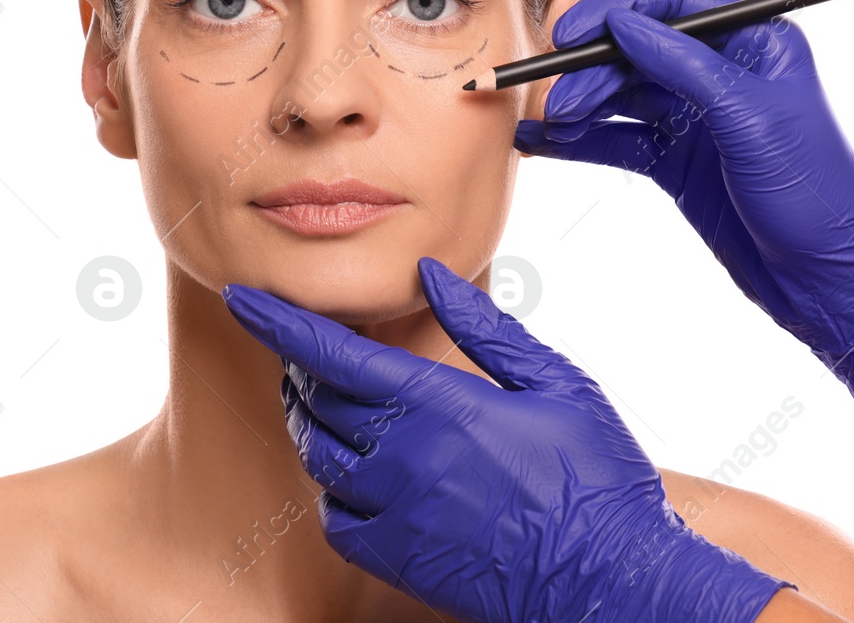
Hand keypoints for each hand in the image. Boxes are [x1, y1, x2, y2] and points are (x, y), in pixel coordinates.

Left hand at [221, 256, 792, 622]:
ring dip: (309, 421)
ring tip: (323, 400)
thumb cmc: (594, 476)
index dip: (279, 322)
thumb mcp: (556, 382)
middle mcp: (404, 458)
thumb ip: (485, 327)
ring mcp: (396, 513)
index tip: (241, 296)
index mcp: (440, 405)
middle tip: (306, 348)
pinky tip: (354, 472)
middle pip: (316, 400)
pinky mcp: (397, 560)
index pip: (332, 354)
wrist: (612, 579)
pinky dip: (332, 488)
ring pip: (318, 456)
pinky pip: (335, 518)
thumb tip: (432, 274)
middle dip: (299, 366)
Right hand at [513, 0, 853, 430]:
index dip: (617, 11)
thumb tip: (624, 23)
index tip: (570, 34)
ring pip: (622, 93)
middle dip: (591, 69)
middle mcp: (722, 72)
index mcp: (755, 43)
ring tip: (549, 124)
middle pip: (637, 49)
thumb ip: (684, 65)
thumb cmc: (815, 195)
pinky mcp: (677, 160)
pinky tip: (544, 143)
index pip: (674, 4)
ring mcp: (697, 117)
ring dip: (581, 105)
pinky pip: (618, 138)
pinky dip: (580, 141)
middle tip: (557, 97)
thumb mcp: (750, 118)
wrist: (826, 279)